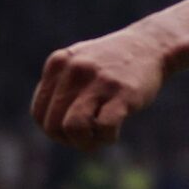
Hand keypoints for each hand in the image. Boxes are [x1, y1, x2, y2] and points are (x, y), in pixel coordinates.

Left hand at [32, 25, 167, 147]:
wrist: (150, 45)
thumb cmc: (113, 63)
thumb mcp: (79, 63)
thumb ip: (60, 87)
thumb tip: (50, 126)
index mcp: (58, 64)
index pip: (39, 114)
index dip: (55, 131)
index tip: (74, 131)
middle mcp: (74, 70)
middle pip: (53, 125)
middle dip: (70, 140)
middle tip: (89, 137)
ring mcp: (98, 80)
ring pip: (73, 128)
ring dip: (86, 143)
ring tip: (99, 137)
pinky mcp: (122, 92)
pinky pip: (104, 128)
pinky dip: (107, 138)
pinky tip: (115, 132)